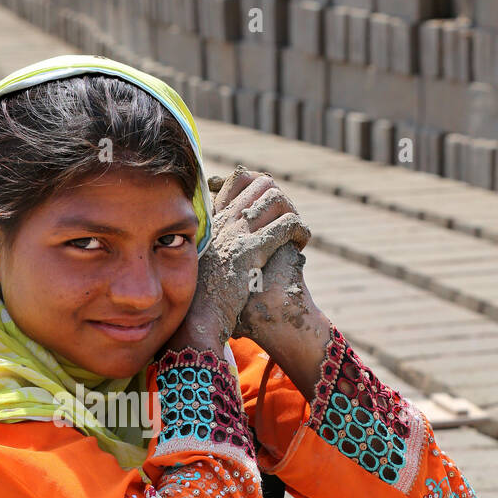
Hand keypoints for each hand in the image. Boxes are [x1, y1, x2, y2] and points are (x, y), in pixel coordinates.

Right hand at [210, 171, 331, 402]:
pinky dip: (300, 230)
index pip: (239, 179)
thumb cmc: (201, 298)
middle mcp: (223, 221)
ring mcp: (236, 233)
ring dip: (294, 213)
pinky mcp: (252, 250)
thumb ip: (217, 246)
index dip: (261, 185)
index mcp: (212, 220)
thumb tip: (231, 245)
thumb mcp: (205, 262)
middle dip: (282, 199)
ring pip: (276, 199)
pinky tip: (301, 243)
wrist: (197, 319)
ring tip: (297, 234)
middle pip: (262, 183)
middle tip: (288, 222)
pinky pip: (286, 224)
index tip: (271, 208)